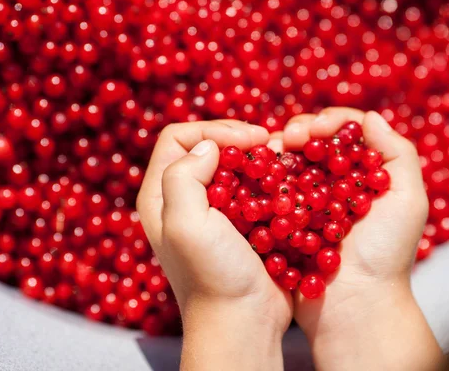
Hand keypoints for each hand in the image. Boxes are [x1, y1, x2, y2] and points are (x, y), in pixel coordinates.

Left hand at [137, 120, 291, 370]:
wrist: (243, 320)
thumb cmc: (211, 275)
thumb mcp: (186, 224)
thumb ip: (185, 176)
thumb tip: (210, 146)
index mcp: (162, 195)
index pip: (178, 137)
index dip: (213, 129)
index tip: (251, 138)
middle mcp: (185, 199)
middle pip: (208, 147)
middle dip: (239, 140)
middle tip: (268, 143)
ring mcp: (215, 212)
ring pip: (235, 166)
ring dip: (258, 160)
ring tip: (280, 161)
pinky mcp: (243, 223)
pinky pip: (255, 188)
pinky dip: (271, 181)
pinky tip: (286, 184)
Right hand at [278, 108, 443, 369]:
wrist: (355, 306)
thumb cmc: (386, 255)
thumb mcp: (408, 201)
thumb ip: (397, 154)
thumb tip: (371, 117)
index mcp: (364, 174)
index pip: (346, 133)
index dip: (329, 122)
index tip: (314, 129)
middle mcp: (335, 183)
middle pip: (313, 143)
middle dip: (299, 131)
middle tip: (288, 138)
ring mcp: (308, 202)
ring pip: (290, 162)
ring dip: (279, 151)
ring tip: (272, 152)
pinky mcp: (286, 220)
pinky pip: (273, 191)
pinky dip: (266, 177)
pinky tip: (262, 174)